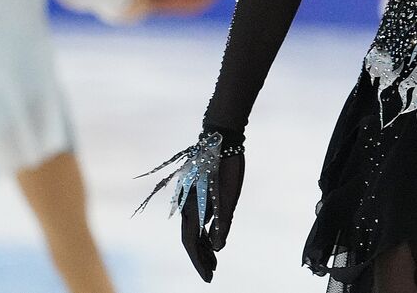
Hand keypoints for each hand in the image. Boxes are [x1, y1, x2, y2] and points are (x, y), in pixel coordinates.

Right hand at [180, 150, 243, 282]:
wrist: (221, 138)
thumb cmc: (226, 165)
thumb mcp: (229, 195)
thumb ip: (223, 221)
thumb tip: (219, 247)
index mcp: (192, 207)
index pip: (192, 242)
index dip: (199, 261)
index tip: (208, 278)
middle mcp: (188, 206)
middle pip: (191, 239)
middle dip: (200, 257)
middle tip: (212, 274)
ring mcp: (192, 200)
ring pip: (194, 229)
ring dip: (203, 246)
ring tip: (214, 261)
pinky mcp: (199, 194)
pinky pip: (199, 218)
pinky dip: (204, 231)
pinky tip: (212, 237)